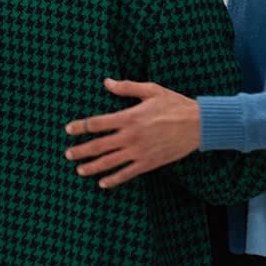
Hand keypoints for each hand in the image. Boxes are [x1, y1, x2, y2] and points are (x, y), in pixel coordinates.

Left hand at [63, 79, 199, 186]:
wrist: (198, 124)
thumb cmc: (175, 104)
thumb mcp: (151, 90)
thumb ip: (127, 87)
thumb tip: (106, 82)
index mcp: (130, 117)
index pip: (97, 123)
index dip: (81, 127)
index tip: (69, 129)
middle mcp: (131, 136)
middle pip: (99, 145)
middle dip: (81, 151)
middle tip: (68, 154)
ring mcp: (139, 152)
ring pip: (109, 162)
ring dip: (92, 167)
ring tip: (79, 170)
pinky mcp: (149, 163)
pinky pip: (127, 174)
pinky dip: (113, 180)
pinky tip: (103, 183)